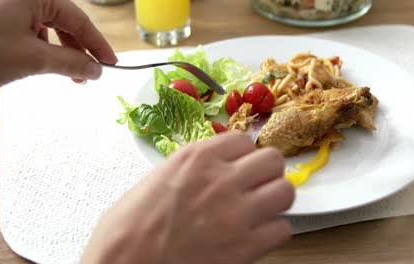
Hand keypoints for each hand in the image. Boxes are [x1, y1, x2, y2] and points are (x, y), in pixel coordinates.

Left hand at [0, 0, 116, 85]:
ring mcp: (10, 7)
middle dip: (79, 50)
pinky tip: (42, 64)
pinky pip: (30, 31)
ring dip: (61, 52)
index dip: (97, 44)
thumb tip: (95, 70)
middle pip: (64, 23)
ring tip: (69, 74)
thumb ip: (70, 63)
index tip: (110, 63)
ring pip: (48, 28)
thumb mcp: (34, 59)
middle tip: (91, 72)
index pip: (79, 20)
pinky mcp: (1, 20)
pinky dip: (42, 49)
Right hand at [80, 132, 294, 263]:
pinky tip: (257, 235)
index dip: (244, 155)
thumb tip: (216, 167)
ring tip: (261, 209)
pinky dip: (274, 232)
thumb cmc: (128, 228)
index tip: (240, 165)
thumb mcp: (158, 179)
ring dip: (276, 199)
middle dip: (267, 172)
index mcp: (196, 158)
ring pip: (285, 191)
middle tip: (257, 184)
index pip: (244, 140)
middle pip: (273, 160)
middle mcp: (221, 179)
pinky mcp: (244, 248)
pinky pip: (283, 229)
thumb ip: (194, 168)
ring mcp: (236, 213)